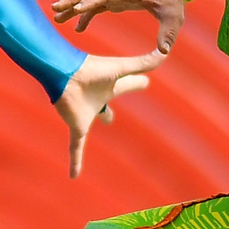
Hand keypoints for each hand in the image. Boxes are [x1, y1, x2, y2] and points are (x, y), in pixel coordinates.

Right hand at [51, 0, 186, 55]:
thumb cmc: (172, 3)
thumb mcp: (173, 18)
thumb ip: (167, 33)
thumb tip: (164, 51)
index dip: (91, 1)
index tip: (76, 9)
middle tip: (55, 9)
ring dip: (71, 5)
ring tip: (56, 17)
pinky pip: (94, 6)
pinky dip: (84, 15)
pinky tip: (77, 28)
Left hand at [55, 48, 167, 179]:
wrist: (63, 74)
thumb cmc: (92, 70)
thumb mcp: (121, 68)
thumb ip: (142, 63)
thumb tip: (165, 52)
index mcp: (111, 85)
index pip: (128, 83)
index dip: (137, 82)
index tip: (145, 82)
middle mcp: (99, 98)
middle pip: (110, 101)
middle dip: (115, 98)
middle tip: (117, 107)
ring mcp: (87, 113)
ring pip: (94, 118)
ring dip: (100, 117)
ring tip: (105, 121)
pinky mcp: (76, 125)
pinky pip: (76, 147)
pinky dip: (75, 161)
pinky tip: (74, 177)